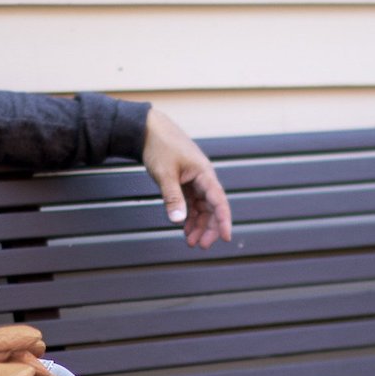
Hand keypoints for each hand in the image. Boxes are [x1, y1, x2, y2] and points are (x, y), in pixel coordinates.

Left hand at [142, 108, 231, 247]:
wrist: (148, 130)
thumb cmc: (159, 147)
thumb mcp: (165, 174)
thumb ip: (172, 198)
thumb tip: (177, 221)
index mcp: (204, 173)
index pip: (219, 201)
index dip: (223, 220)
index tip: (226, 237)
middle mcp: (203, 178)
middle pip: (212, 208)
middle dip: (208, 228)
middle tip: (199, 246)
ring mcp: (194, 180)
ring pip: (202, 207)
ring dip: (198, 224)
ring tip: (190, 241)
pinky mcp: (185, 181)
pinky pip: (192, 202)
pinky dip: (189, 216)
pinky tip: (184, 228)